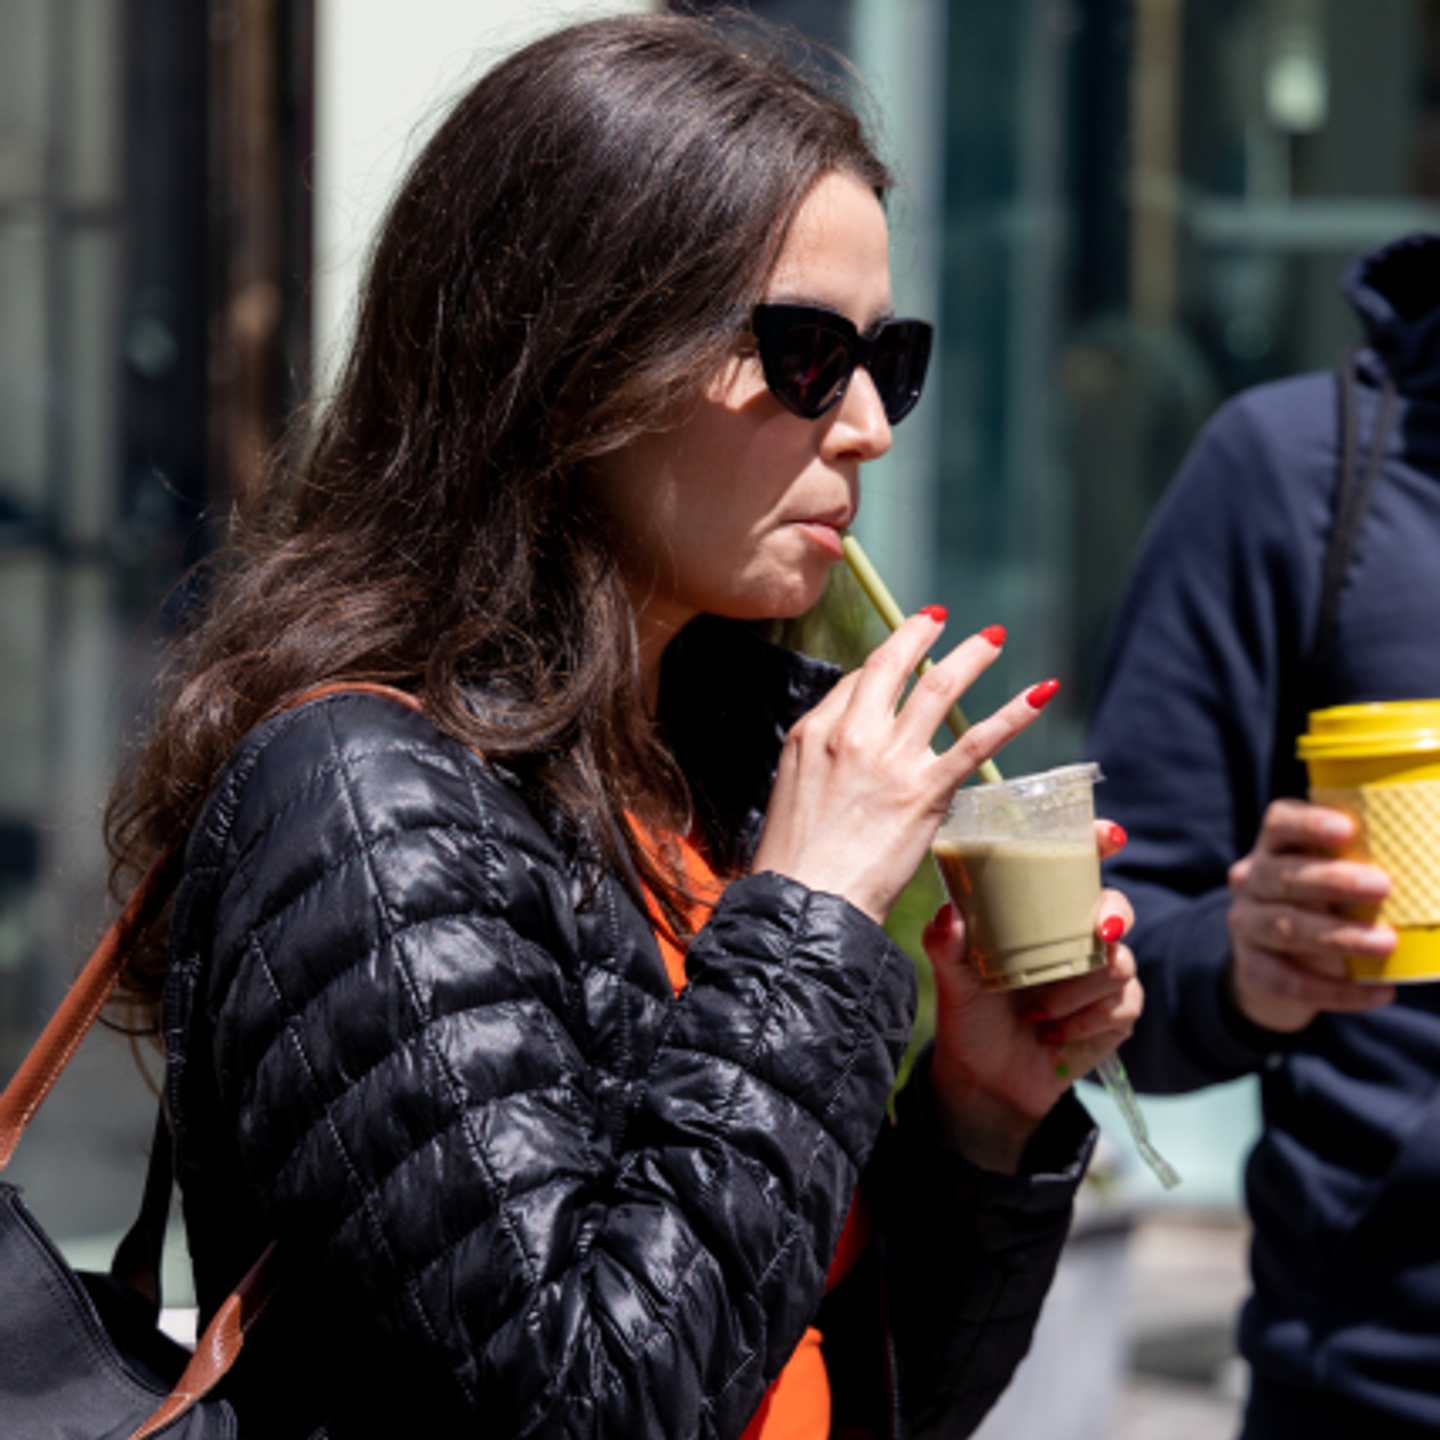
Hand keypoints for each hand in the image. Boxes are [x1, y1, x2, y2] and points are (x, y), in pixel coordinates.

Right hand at [751, 611, 1052, 923]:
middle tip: (940, 618)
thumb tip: (846, 761)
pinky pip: (978, 741)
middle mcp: (850, 734)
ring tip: (993, 638)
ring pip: (938, 688)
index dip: (883, 668)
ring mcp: (890, 759)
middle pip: (892, 665)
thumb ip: (820, 765)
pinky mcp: (925, 790)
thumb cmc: (793, 865)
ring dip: (971, 657)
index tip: (900, 664)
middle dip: (919, 634)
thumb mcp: (790, 795)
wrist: (803, 904)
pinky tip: (1040, 695)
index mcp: (811, 733)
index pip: (855, 682)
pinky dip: (1013, 713)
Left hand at [927, 820, 1141, 1173]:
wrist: (983, 1075)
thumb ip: (946, 944)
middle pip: (1117, 907)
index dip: (1098, 844)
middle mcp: (1076, 936)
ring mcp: (1101, 975)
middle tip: (1100, 930)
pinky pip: (1122, 1006)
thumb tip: (948, 914)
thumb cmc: (969, 1011)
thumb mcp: (951, 975)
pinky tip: (1051, 1033)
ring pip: (1119, 964)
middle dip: (1114, 915)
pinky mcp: (1115, 1015)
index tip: (1109, 836)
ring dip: (1076, 990)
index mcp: (1040, 913)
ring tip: (1033, 1011)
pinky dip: (1085, 1021)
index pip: (1078, 867)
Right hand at [1227, 798, 1395, 1032]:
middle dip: (1333, 880)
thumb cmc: (1323, 906)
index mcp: (1273, 847)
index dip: (1308, 824)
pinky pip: (1289, 980)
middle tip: (1383, 886)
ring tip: (1386, 942)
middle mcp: (1251, 880)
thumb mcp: (1332, 879)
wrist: (1277, 965)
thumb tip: (1434, 861)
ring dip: (1337, 934)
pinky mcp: (1252, 968)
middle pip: (1282, 875)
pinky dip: (1335, 990)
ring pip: (1285, 926)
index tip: (1347, 830)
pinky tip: (1379, 992)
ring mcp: (1246, 924)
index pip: (1279, 823)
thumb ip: (1365, 864)